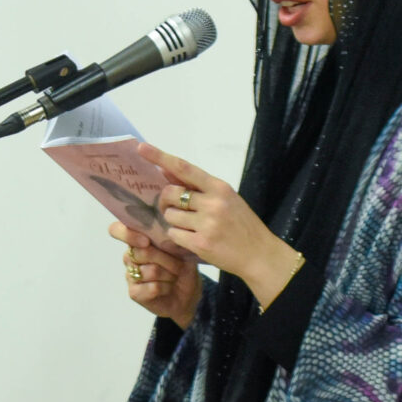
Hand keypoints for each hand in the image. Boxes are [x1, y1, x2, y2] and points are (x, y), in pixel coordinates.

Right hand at [111, 220, 201, 328]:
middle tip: (178, 266)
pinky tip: (168, 288)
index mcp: (137, 240)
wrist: (188, 294)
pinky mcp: (134, 293)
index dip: (128, 235)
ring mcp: (130, 275)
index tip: (146, 242)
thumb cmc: (182, 267)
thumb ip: (170, 239)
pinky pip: (153, 287)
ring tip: (174, 277)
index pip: (116, 230)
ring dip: (170, 275)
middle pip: (144, 253)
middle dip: (168, 260)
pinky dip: (167, 287)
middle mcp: (130, 256)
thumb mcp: (181, 248)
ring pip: (152, 271)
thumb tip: (167, 233)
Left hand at [139, 144, 303, 308]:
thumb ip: (198, 186)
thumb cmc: (242, 224)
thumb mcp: (226, 198)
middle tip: (172, 208)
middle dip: (165, 201)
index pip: (184, 168)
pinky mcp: (200, 243)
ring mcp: (207, 223)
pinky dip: (177, 237)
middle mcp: (213, 203)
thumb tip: (166, 169)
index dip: (160, 157)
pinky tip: (191, 239)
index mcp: (219, 187)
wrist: (260, 254)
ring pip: (169, 215)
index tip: (141, 148)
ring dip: (173, 221)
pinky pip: (173, 234)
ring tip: (190, 226)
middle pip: (170, 193)